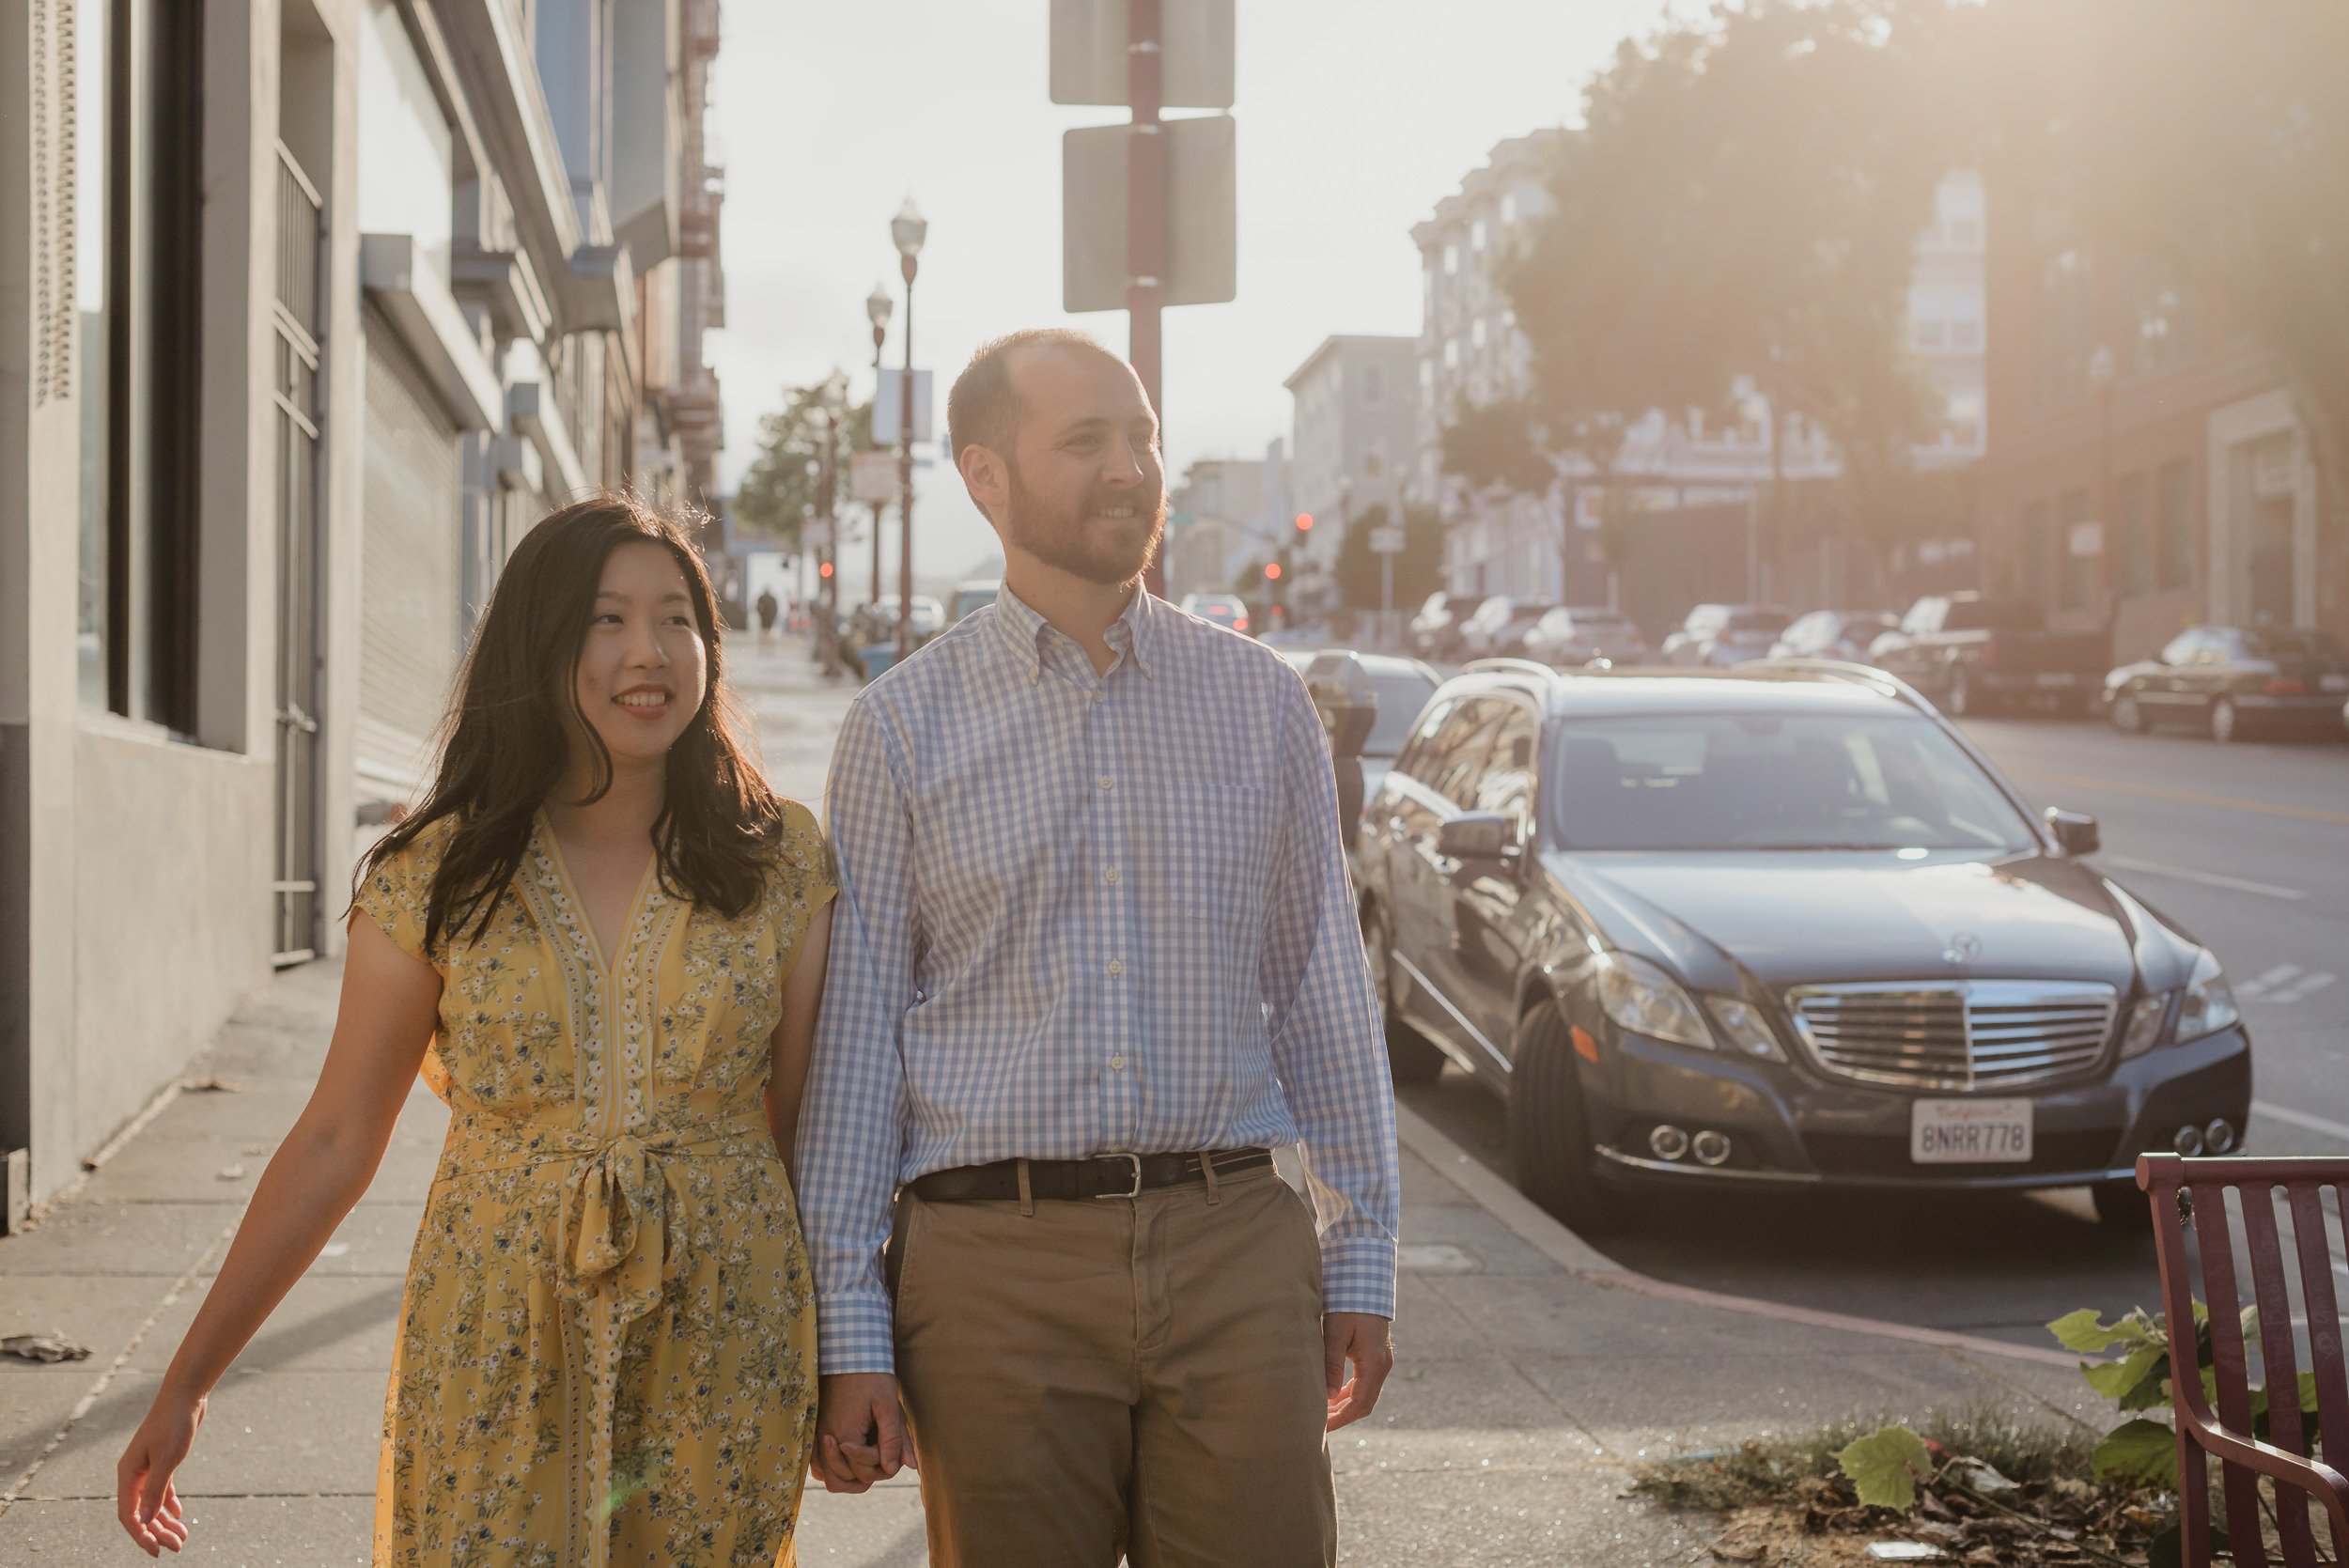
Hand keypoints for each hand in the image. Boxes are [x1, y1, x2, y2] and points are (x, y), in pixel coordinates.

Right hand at [117, 1389, 205, 1554]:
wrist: (186, 1395)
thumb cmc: (174, 1424)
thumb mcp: (166, 1460)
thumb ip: (155, 1490)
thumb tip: (145, 1521)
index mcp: (128, 1475)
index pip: (129, 1515)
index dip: (141, 1535)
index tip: (157, 1551)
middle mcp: (133, 1473)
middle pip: (142, 1512)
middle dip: (157, 1532)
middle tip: (177, 1546)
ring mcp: (147, 1467)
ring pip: (152, 1502)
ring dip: (165, 1521)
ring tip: (182, 1536)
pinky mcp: (162, 1460)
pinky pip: (162, 1489)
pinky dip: (169, 1503)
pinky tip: (179, 1514)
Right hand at [811, 1371, 915, 1493]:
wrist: (848, 1356)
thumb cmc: (872, 1378)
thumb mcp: (888, 1406)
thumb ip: (893, 1439)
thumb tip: (895, 1468)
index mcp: (845, 1435)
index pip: (863, 1472)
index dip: (881, 1464)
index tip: (888, 1443)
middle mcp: (825, 1441)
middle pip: (844, 1480)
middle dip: (867, 1472)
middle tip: (881, 1451)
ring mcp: (816, 1438)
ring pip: (828, 1477)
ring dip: (849, 1474)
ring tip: (868, 1456)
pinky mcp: (813, 1433)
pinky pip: (818, 1465)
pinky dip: (834, 1467)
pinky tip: (851, 1455)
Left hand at [1323, 1311, 1393, 1431]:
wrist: (1366, 1285)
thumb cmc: (1348, 1306)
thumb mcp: (1336, 1333)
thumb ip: (1332, 1364)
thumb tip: (1328, 1396)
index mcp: (1374, 1363)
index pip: (1359, 1403)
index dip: (1340, 1418)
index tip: (1321, 1428)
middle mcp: (1383, 1366)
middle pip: (1364, 1404)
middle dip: (1342, 1416)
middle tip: (1318, 1425)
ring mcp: (1382, 1362)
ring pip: (1366, 1395)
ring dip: (1345, 1407)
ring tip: (1322, 1414)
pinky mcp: (1377, 1358)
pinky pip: (1365, 1384)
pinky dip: (1350, 1394)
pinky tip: (1333, 1396)